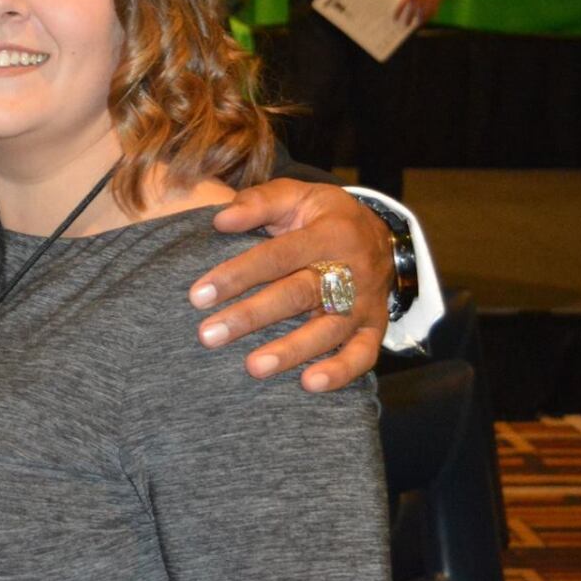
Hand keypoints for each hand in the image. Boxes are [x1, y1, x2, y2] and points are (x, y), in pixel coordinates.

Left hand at [193, 179, 394, 391]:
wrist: (382, 237)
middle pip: (297, 294)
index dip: (237, 274)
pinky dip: (340, 372)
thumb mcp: (297, 196)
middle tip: (209, 335)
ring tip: (253, 368)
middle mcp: (350, 269)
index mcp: (329, 232)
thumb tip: (220, 220)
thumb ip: (259, 203)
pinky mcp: (374, 328)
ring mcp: (364, 302)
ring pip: (327, 330)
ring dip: (290, 351)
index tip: (198, 295)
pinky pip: (362, 354)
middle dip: (251, 316)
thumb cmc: (325, 217)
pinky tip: (310, 384)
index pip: (277, 256)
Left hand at [395, 0, 444, 24]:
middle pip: (412, 13)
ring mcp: (428, 1)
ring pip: (423, 14)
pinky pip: (432, 12)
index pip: (401, 6)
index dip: (397, 13)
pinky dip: (430, 16)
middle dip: (408, 20)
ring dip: (420, 20)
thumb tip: (402, 4)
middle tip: (406, 24)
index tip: (395, 19)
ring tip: (418, 24)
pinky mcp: (436, 2)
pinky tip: (427, 19)